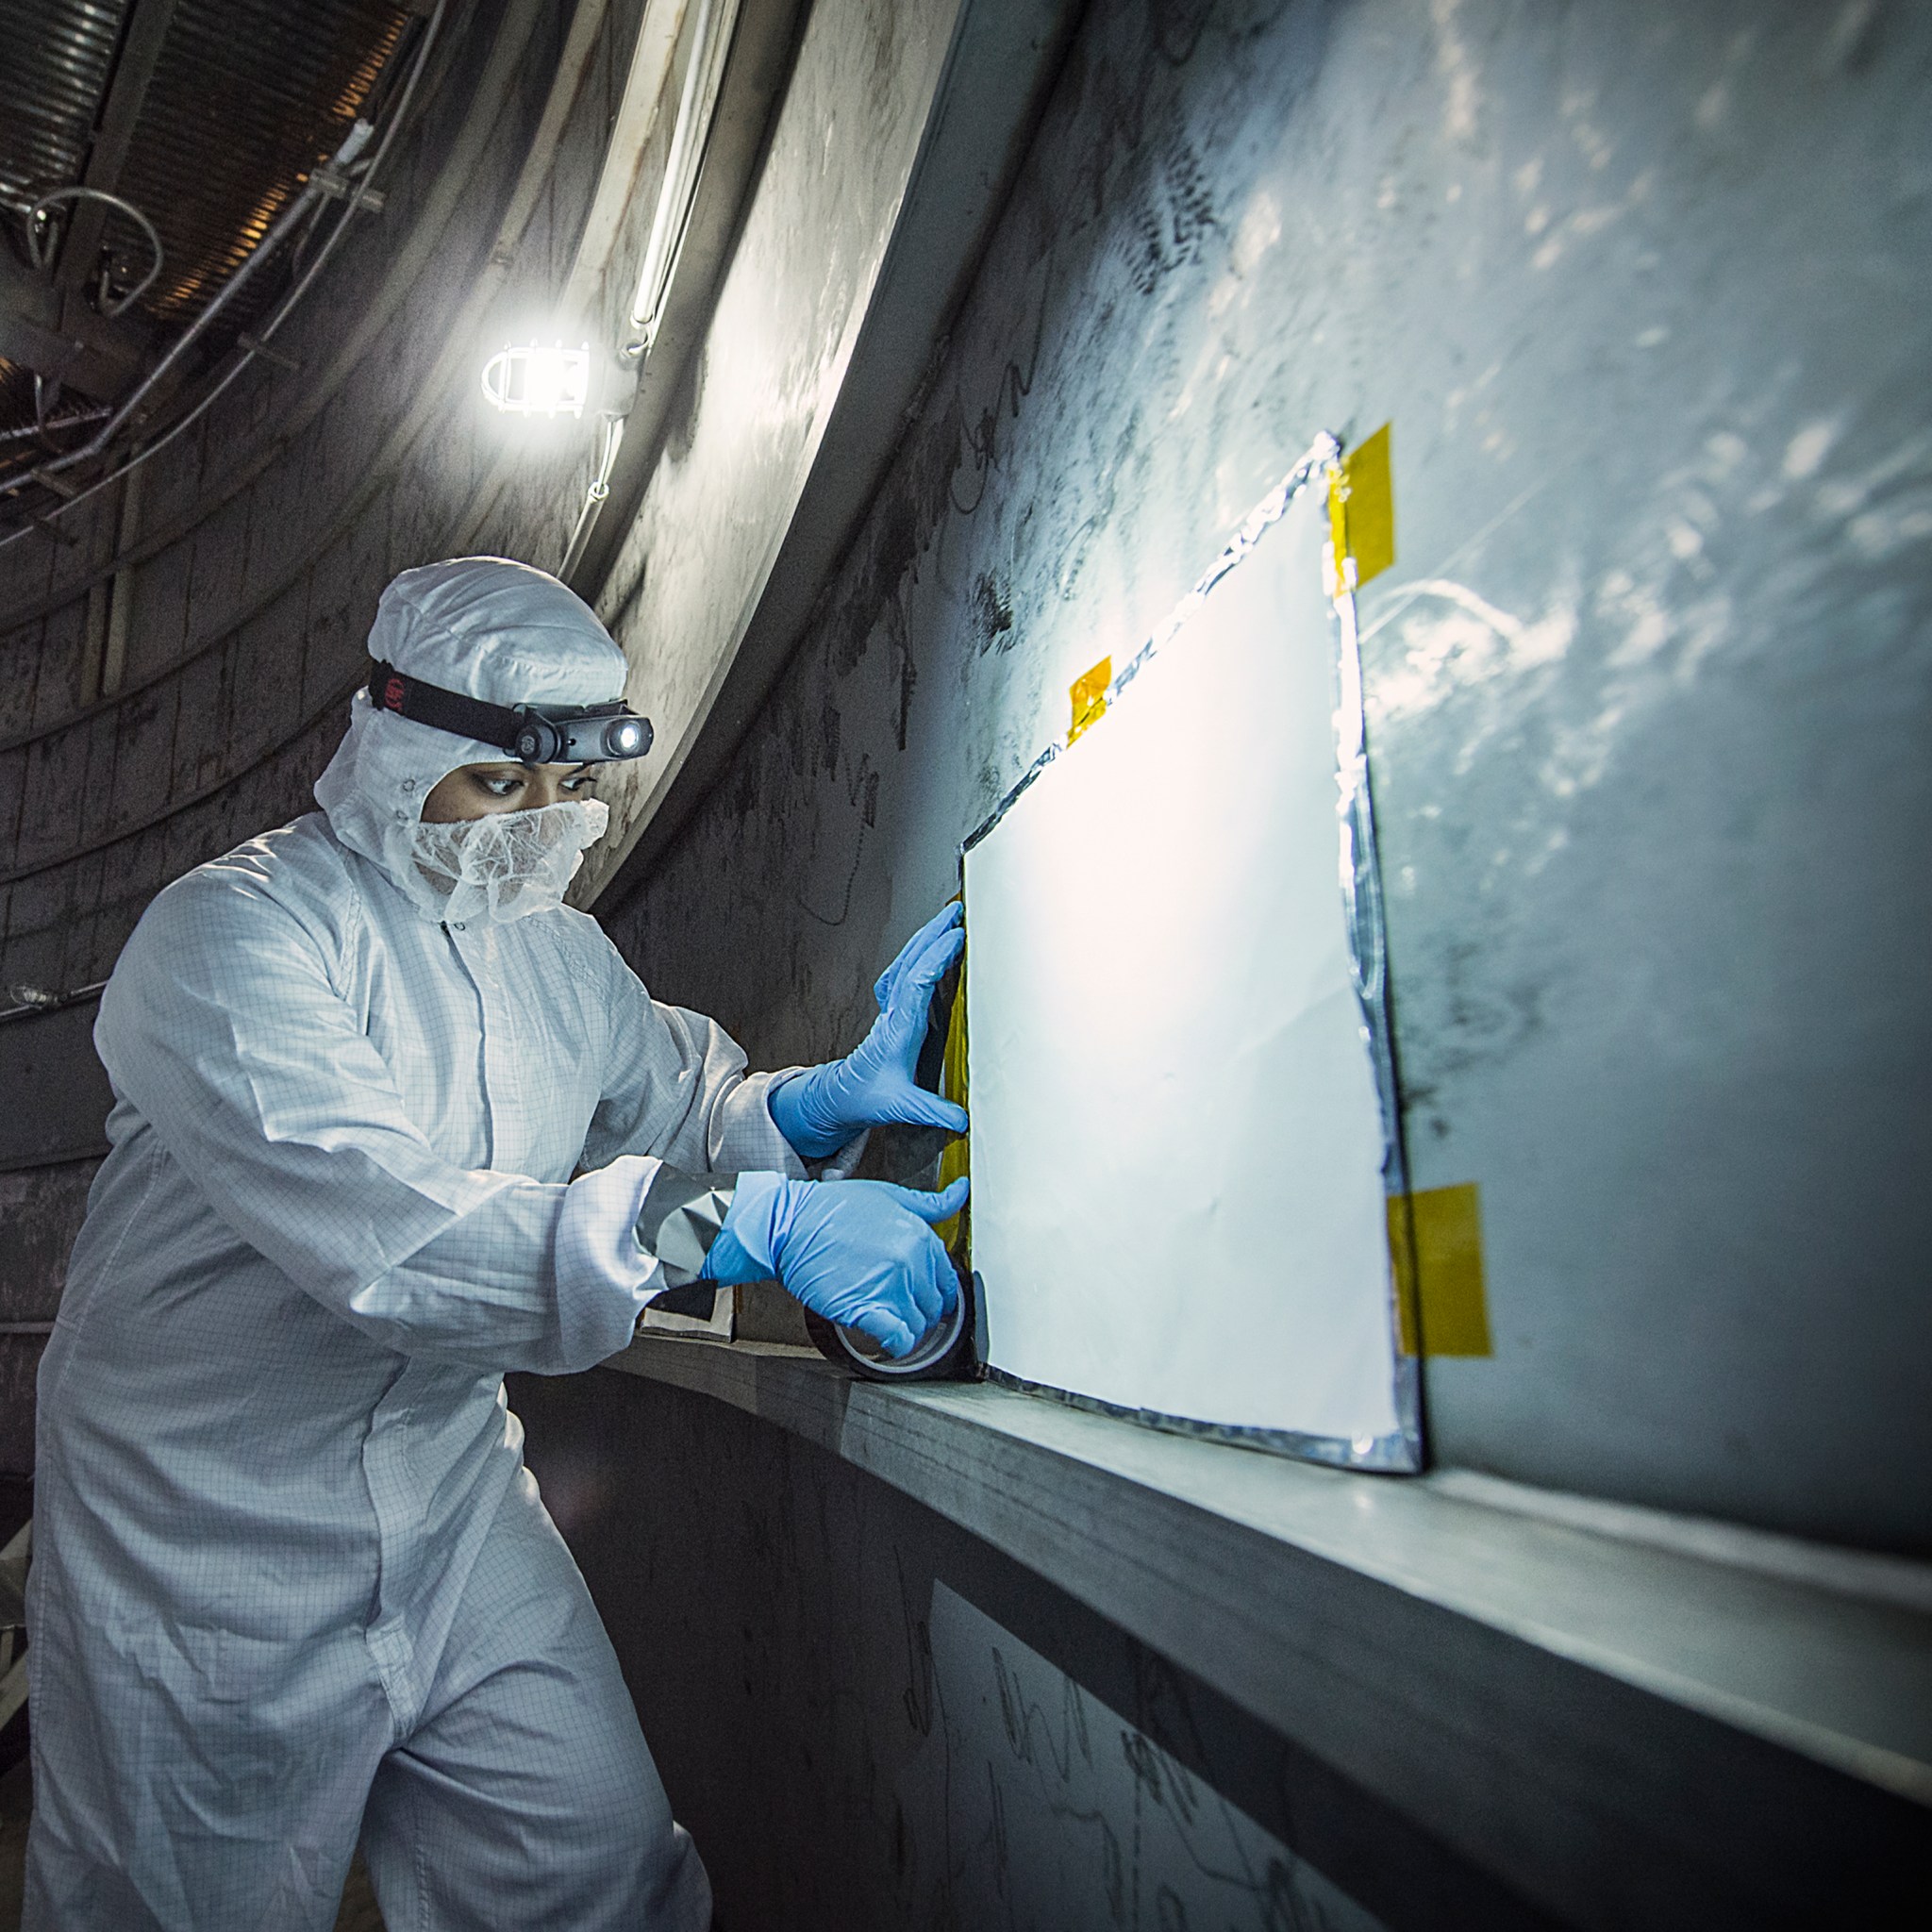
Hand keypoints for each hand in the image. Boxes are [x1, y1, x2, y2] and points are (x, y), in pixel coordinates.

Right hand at [702, 1173, 967, 1356]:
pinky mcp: (865, 1308)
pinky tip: (888, 1340)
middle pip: (933, 1305)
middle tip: (901, 1308)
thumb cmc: (833, 1208)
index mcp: (921, 1236)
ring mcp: (889, 1287)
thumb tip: (962, 1191)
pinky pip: (897, 1339)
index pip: (947, 1279)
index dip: (936, 1292)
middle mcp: (911, 1263)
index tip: (924, 1295)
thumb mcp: (889, 1195)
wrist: (789, 1224)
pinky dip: (897, 1344)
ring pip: (919, 1326)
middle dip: (922, 1311)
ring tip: (890, 1322)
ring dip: (908, 1329)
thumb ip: (931, 1203)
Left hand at [768, 904, 968, 1158]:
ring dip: (926, 938)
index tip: (956, 937)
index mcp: (898, 1029)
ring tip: (948, 919)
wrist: (840, 1097)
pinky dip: (919, 954)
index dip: (936, 958)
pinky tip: (930, 947)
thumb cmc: (868, 1098)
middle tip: (957, 912)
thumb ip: (932, 1111)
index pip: (917, 983)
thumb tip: (964, 1119)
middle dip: (933, 934)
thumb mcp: (901, 1107)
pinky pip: (904, 972)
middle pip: (911, 962)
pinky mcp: (893, 1011)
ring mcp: (891, 1009)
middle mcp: (893, 1013)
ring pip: (906, 963)